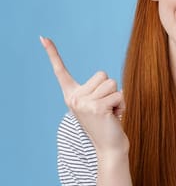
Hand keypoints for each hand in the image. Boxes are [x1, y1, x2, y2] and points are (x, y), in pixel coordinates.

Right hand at [40, 36, 128, 157]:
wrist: (109, 147)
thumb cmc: (107, 123)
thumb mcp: (98, 103)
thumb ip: (97, 91)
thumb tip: (110, 82)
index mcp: (71, 94)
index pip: (60, 70)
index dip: (52, 53)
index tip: (43, 37)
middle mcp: (74, 97)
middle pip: (103, 75)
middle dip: (111, 89)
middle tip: (107, 107)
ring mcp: (84, 103)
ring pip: (112, 84)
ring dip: (117, 97)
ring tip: (111, 112)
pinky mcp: (97, 108)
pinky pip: (120, 94)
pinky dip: (123, 105)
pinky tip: (115, 117)